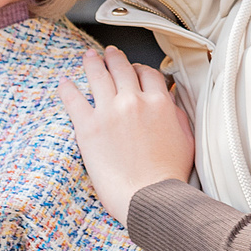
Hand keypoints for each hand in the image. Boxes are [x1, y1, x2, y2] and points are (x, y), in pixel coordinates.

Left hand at [54, 47, 193, 221]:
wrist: (150, 197)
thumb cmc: (168, 176)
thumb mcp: (186, 140)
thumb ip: (178, 116)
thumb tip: (171, 102)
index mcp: (159, 103)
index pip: (148, 73)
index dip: (140, 68)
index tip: (134, 69)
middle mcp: (134, 101)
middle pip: (122, 68)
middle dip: (114, 57)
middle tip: (109, 53)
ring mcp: (109, 112)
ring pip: (98, 75)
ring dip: (92, 62)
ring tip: (89, 57)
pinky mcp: (88, 127)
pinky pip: (73, 99)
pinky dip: (67, 88)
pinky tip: (64, 82)